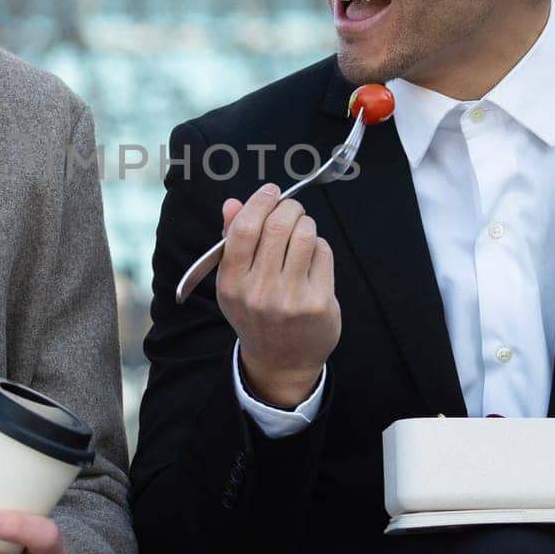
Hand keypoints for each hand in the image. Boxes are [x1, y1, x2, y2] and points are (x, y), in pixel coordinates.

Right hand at [217, 184, 339, 406]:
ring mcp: (290, 298)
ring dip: (306, 224)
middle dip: (288, 208)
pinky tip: (313, 256)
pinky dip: (319, 246)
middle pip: (277, 226)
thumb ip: (231, 241)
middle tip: (291, 210)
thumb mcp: (234, 283)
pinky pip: (323, 253)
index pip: (244, 229)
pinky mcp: (318, 302)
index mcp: (232, 283)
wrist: (281, 362)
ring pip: (304, 235)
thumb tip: (233, 204)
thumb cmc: (257, 314)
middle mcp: (259, 291)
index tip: (271, 192)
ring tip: (303, 231)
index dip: (259, 202)